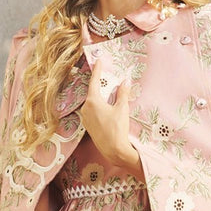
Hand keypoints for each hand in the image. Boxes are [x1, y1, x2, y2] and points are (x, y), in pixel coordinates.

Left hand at [79, 59, 138, 173]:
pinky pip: (92, 111)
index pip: (94, 81)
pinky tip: (106, 106)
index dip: (97, 70)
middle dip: (100, 84)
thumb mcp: (122, 109)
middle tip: (106, 76)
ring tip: (109, 92)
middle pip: (93, 92)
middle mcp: (85, 108)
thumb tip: (125, 82)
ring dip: (100, 96)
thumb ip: (123, 93)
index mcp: (92, 101)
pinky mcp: (88, 125)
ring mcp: (85, 118)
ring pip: (92, 102)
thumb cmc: (117, 129)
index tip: (98, 61)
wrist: (113, 150)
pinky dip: (98, 106)